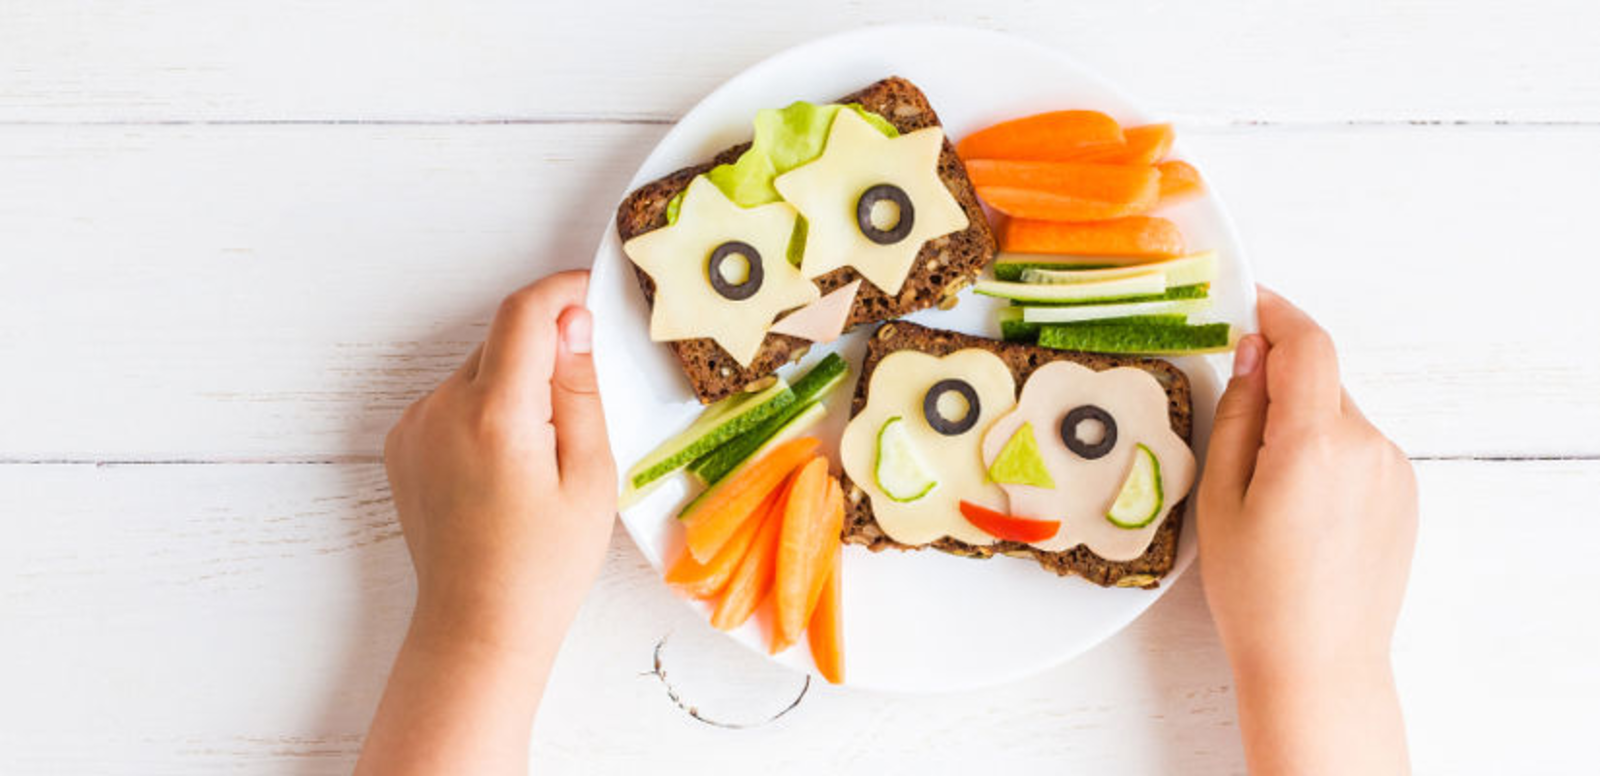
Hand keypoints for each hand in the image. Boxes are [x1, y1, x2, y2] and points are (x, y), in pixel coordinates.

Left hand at [359, 270, 616, 775]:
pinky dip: (485, 411)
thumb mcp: (589, 477)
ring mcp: (415, 427)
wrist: (477, 627)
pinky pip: (453, 401)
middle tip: (581, 407)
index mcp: (495, 414)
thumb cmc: (543, 566)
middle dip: (546, 351)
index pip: (524, 312)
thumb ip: (579, 390)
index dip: (562, 290)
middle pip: (502, 341)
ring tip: (541, 453)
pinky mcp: (403, 445)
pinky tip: (506, 465)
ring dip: (515, 385)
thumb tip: (572, 321)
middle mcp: (442, 410)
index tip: (591, 292)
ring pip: (479, 371)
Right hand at [1198, 287, 1416, 774]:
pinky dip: (1327, 455)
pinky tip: (1300, 509)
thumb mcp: (1220, 496)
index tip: (1248, 303)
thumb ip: (1240, 412)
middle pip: (1321, 380)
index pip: (1308, 344)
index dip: (1276, 313)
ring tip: (1266, 490)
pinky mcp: (1405, 494)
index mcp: (1315, 441)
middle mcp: (1367, 445)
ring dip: (1303, 424)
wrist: (1317, 663)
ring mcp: (1393, 470)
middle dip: (1279, 383)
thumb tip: (1253, 352)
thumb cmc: (1256, 592)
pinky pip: (1359, 449)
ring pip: (1339, 416)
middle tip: (1235, 425)